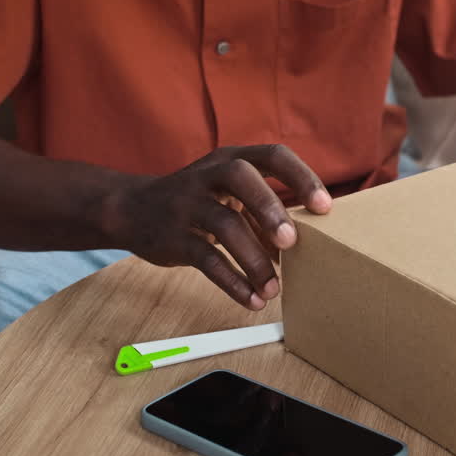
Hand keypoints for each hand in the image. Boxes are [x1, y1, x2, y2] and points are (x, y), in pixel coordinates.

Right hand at [107, 145, 330, 310]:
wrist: (131, 210)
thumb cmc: (196, 201)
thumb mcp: (227, 194)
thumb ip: (263, 214)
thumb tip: (308, 246)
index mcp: (230, 160)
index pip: (272, 155)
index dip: (301, 177)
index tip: (324, 207)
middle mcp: (208, 175)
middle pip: (241, 178)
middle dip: (270, 208)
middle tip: (292, 243)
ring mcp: (186, 204)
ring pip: (224, 225)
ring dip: (254, 260)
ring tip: (274, 288)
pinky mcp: (172, 236)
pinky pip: (205, 259)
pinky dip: (231, 281)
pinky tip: (251, 299)